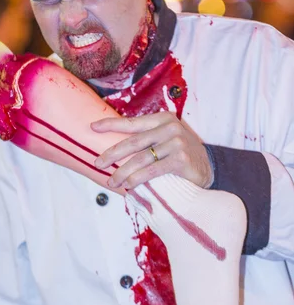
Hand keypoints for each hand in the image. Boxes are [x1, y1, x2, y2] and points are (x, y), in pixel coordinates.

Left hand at [91, 112, 213, 189]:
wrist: (210, 166)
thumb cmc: (181, 153)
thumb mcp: (165, 139)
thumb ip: (147, 139)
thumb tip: (115, 149)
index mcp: (162, 119)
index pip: (132, 122)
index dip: (111, 124)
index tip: (93, 127)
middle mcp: (169, 127)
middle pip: (134, 141)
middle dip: (113, 153)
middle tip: (98, 163)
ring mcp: (176, 143)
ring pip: (141, 158)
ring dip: (123, 172)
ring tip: (112, 181)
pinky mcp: (181, 160)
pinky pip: (153, 170)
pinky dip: (138, 179)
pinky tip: (128, 185)